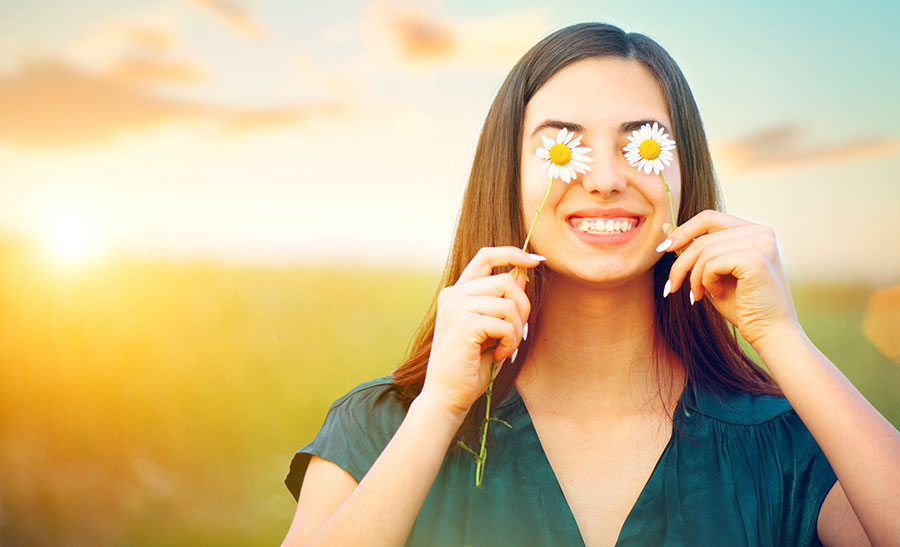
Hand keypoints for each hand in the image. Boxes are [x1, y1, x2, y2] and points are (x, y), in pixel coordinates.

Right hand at [419, 247, 542, 417]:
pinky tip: (498, 355)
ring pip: (509, 303)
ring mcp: (456, 307)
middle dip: (523, 306)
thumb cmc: (469, 365)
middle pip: (506, 280)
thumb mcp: (490, 328)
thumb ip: (501, 300)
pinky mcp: (464, 324)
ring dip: (516, 329)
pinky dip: (510, 342)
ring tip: (506, 347)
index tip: (536, 260)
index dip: (513, 253)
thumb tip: (522, 274)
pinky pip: (505, 324)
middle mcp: (453, 294)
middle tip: (517, 332)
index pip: (486, 256)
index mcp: (457, 292)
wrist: (446, 395)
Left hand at [660, 210, 800, 349]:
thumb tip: (666, 228)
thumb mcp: (711, 273)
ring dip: (693, 277)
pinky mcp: (756, 259)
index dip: (682, 231)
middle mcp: (761, 231)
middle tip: (671, 286)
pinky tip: (717, 294)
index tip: (663, 249)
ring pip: (704, 250)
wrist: (770, 333)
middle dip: (681, 262)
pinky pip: (712, 263)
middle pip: (702, 235)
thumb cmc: (742, 306)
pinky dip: (705, 281)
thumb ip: (693, 249)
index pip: (708, 218)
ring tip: (698, 295)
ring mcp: (761, 243)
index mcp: (754, 231)